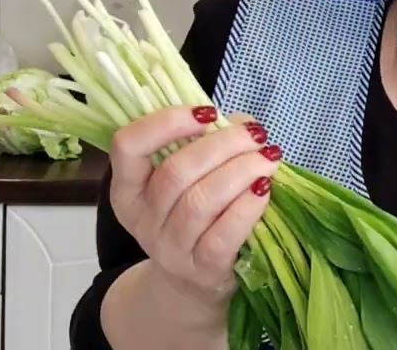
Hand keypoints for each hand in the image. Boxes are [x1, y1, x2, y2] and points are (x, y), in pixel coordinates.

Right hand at [107, 105, 279, 323]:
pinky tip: (265, 189)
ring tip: (268, 159)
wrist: (192, 285)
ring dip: (240, 172)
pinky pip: (223, 234)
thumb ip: (205, 145)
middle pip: (175, 172)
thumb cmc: (193, 218)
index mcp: (129, 188)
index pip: (128, 146)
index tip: (206, 112)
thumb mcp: (186, 181)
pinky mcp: (202, 270)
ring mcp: (169, 248)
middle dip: (222, 145)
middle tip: (255, 136)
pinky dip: (247, 207)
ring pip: (200, 202)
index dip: (166, 122)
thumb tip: (243, 124)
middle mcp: (143, 219)